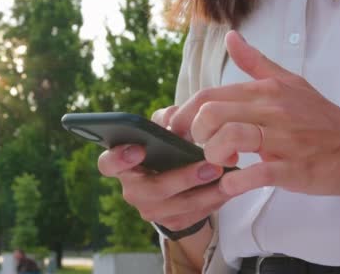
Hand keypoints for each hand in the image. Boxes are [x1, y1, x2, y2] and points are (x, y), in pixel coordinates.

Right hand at [96, 106, 230, 230]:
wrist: (174, 185)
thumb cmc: (163, 150)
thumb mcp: (161, 131)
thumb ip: (164, 119)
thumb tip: (172, 116)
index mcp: (122, 165)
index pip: (108, 164)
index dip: (119, 158)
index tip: (139, 148)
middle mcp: (132, 191)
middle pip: (152, 190)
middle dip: (182, 178)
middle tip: (208, 166)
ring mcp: (152, 210)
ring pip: (179, 206)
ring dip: (206, 192)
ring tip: (226, 175)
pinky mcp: (174, 223)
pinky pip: (196, 215)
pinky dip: (215, 200)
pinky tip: (231, 186)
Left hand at [169, 30, 339, 197]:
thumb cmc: (323, 119)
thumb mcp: (290, 83)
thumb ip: (256, 63)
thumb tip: (231, 37)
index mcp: (266, 90)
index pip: (209, 95)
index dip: (184, 114)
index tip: (178, 131)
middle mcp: (272, 110)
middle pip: (212, 113)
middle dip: (194, 133)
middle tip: (200, 147)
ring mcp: (284, 139)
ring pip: (229, 137)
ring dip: (212, 155)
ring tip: (219, 163)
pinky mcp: (294, 168)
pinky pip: (256, 174)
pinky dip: (235, 182)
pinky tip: (231, 185)